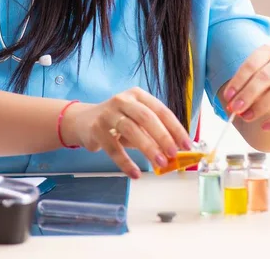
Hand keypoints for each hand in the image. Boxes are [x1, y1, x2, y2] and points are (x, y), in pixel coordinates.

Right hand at [61, 88, 191, 178]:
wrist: (83, 121)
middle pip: (146, 117)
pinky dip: (126, 162)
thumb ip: (153, 133)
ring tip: (160, 164)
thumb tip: (175, 152)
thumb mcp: (136, 121)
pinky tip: (135, 173)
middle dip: (163, 136)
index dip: (175, 128)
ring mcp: (108, 113)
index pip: (161, 110)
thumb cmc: (117, 121)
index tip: (186, 145)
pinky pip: (113, 148)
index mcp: (138, 95)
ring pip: (131, 130)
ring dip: (148, 148)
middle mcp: (123, 100)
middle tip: (174, 154)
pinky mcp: (96, 129)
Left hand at [222, 45, 269, 130]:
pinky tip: (264, 126)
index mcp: (267, 51)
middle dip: (249, 94)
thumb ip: (238, 89)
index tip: (228, 96)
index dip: (238, 81)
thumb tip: (232, 106)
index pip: (252, 64)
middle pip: (266, 76)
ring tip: (246, 117)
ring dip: (261, 106)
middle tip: (235, 109)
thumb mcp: (247, 77)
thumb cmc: (256, 79)